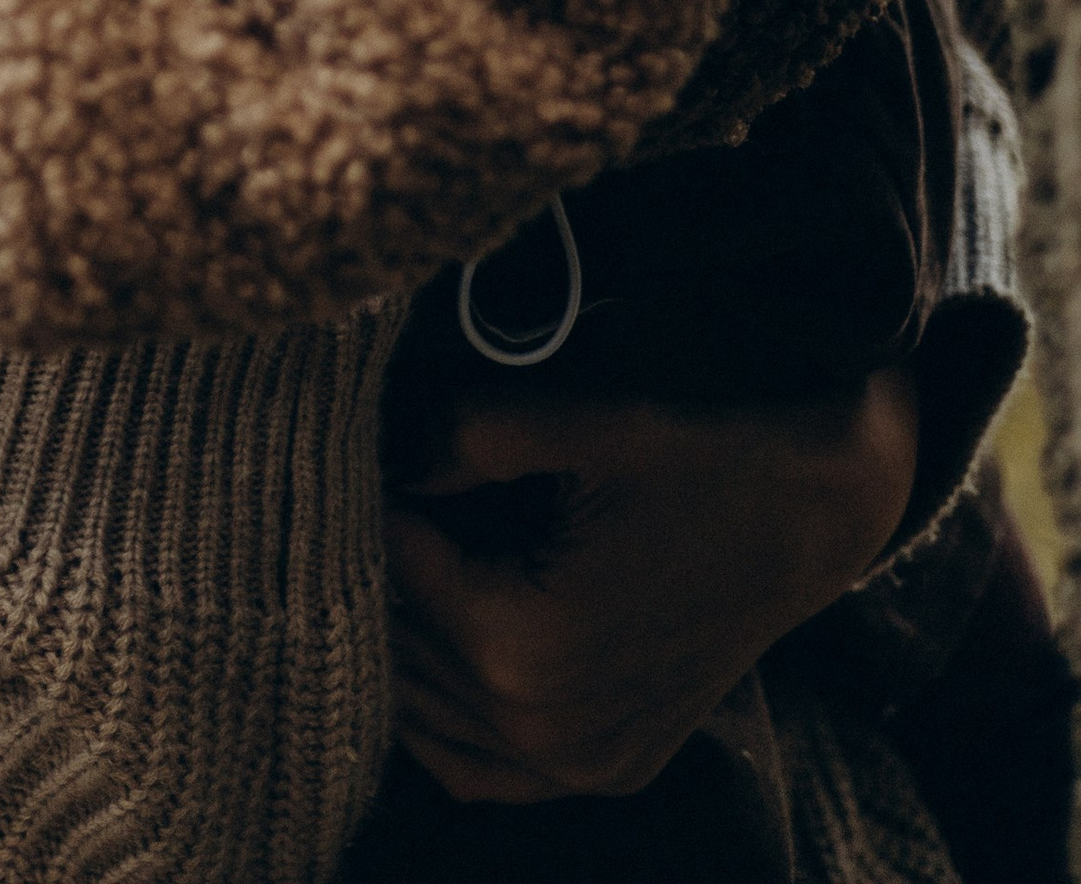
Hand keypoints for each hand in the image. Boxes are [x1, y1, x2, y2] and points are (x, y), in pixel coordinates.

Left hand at [389, 367, 919, 801]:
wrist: (814, 516)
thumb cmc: (705, 461)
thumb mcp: (586, 423)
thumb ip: (469, 433)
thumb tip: (395, 459)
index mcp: (526, 644)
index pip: (394, 571)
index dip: (382, 501)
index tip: (384, 458)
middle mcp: (547, 728)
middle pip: (404, 649)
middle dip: (385, 575)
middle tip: (393, 505)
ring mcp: (583, 765)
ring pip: (431, 720)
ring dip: (407, 644)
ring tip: (413, 561)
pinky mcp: (612, 770)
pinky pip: (486, 774)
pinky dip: (446, 724)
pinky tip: (435, 658)